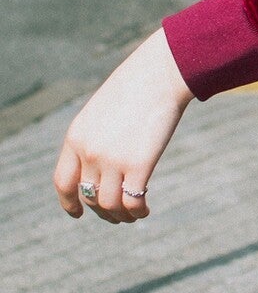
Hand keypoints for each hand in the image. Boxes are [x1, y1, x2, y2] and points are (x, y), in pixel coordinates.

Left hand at [53, 29, 193, 223]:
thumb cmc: (135, 90)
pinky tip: (146, 210)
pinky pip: (132, 202)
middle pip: (89, 197)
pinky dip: (138, 212)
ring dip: (121, 216)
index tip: (78, 214)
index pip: (63, 181)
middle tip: (118, 215)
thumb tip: (100, 169)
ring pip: (109, 205)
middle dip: (103, 212)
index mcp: (76, 137)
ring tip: (134, 216)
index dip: (69, 203)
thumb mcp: (102, 113)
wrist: (159, 75)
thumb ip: (95, 139)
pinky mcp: (138, 165)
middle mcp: (89, 152)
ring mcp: (112, 160)